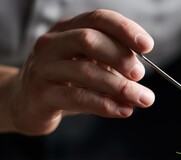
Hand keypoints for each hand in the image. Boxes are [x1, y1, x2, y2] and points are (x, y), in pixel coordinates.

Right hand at [3, 9, 154, 135]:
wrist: (26, 104)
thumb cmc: (66, 83)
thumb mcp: (91, 68)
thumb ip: (114, 70)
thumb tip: (143, 84)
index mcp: (68, 30)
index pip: (98, 19)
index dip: (125, 30)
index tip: (147, 46)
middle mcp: (53, 43)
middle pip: (89, 40)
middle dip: (120, 56)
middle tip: (140, 75)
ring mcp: (44, 68)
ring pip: (85, 71)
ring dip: (120, 86)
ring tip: (143, 98)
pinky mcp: (41, 95)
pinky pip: (77, 97)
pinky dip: (105, 104)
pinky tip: (123, 110)